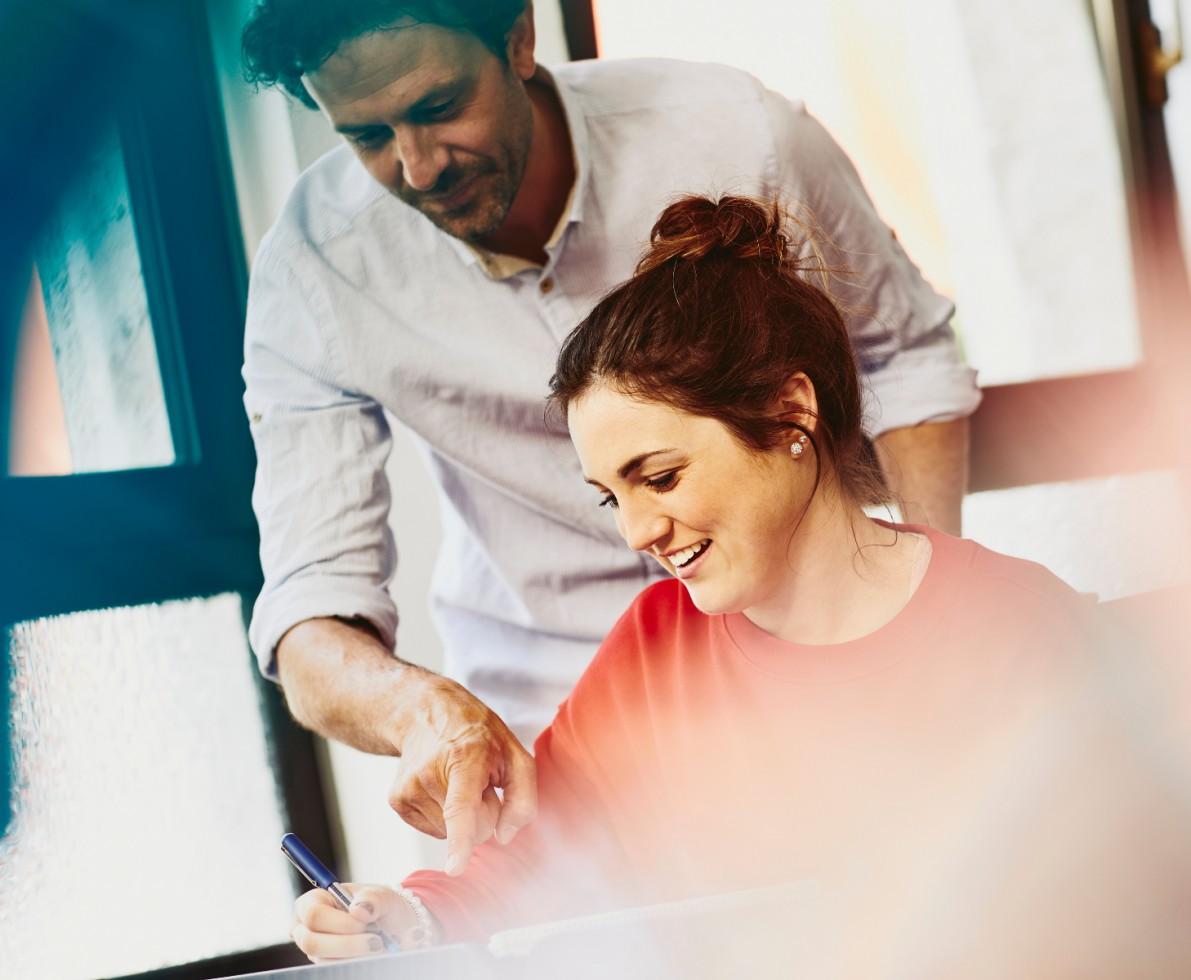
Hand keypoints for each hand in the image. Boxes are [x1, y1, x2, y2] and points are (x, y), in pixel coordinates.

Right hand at [291, 885, 423, 962]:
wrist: (394, 930)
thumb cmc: (381, 908)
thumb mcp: (382, 896)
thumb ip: (373, 898)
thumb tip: (358, 910)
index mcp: (315, 901)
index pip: (313, 914)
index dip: (338, 922)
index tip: (363, 924)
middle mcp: (307, 927)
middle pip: (311, 942)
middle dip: (346, 944)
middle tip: (376, 942)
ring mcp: (315, 950)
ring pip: (325, 961)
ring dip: (356, 956)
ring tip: (380, 946)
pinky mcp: (325, 966)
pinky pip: (335, 971)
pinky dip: (357, 965)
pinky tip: (372, 955)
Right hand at [389, 673, 536, 874]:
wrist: (426, 713)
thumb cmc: (477, 735)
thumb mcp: (515, 753)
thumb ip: (522, 797)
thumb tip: (504, 837)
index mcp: (464, 757)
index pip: (461, 806)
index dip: (461, 839)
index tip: (455, 868)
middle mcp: (429, 774)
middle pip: (469, 828)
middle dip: (483, 814)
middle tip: (478, 781)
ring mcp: (409, 788)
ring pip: (450, 833)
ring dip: (461, 815)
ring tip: (456, 780)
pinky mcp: (397, 801)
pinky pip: (434, 830)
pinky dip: (444, 817)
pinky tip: (441, 788)